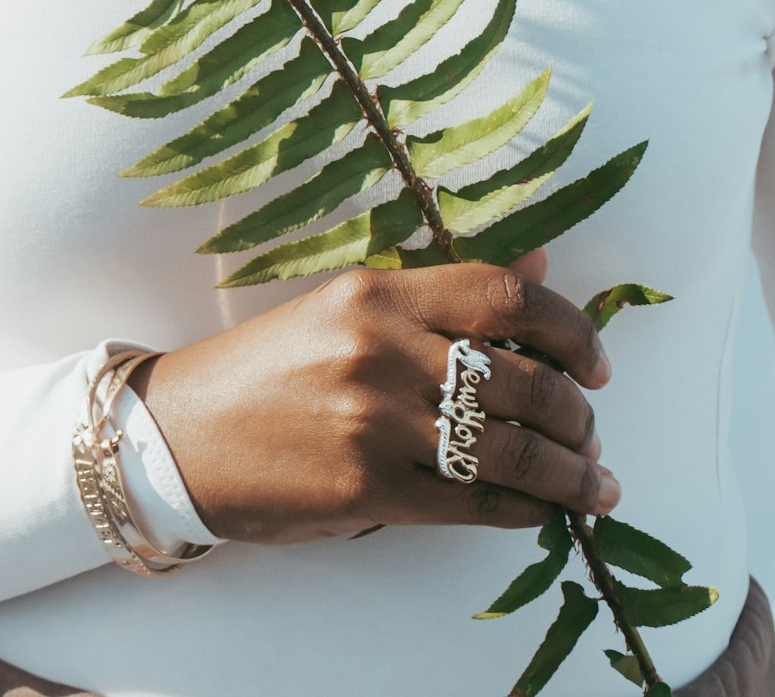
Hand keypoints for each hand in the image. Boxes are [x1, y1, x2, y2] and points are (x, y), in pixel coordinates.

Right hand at [133, 251, 616, 544]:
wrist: (178, 435)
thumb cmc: (265, 366)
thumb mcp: (347, 306)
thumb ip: (446, 292)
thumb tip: (545, 264)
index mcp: (378, 291)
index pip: (507, 296)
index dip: (573, 328)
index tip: (597, 362)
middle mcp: (382, 349)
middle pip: (524, 378)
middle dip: (579, 413)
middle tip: (593, 431)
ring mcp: (376, 423)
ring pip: (511, 449)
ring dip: (570, 472)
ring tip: (594, 483)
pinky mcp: (367, 492)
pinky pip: (474, 504)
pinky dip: (525, 510)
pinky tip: (544, 511)